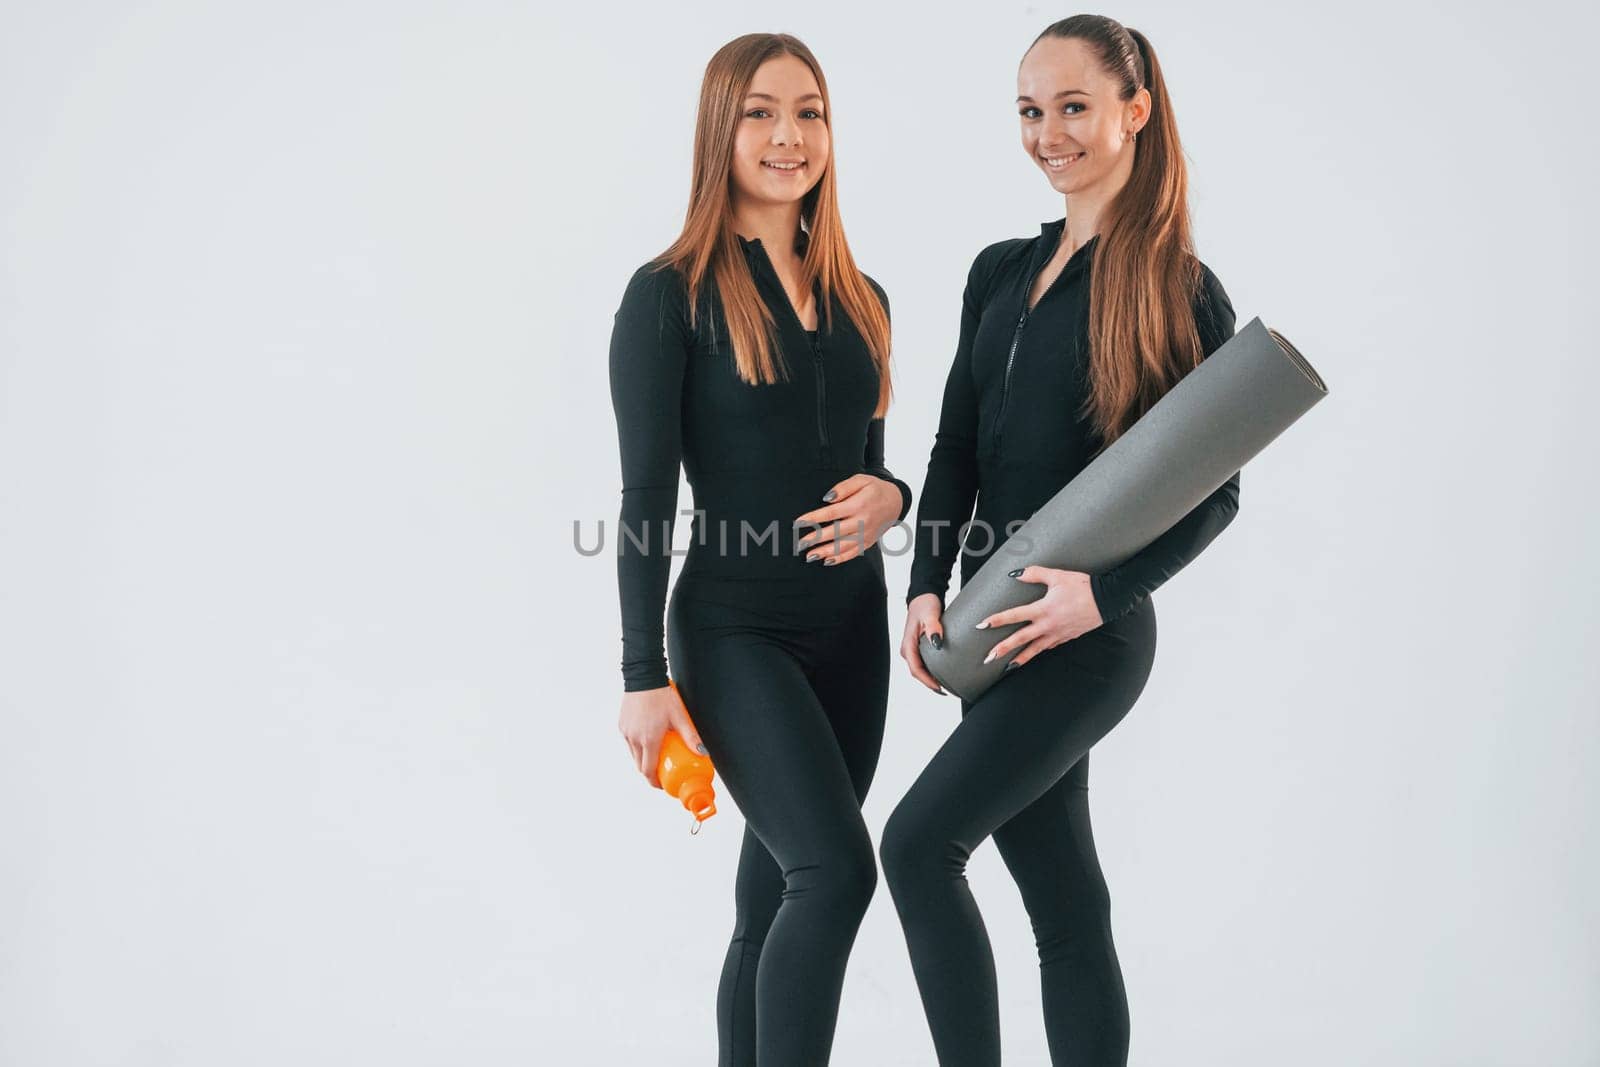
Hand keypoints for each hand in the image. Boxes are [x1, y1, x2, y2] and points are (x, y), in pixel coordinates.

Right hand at [618, 684, 706, 788]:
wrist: (644, 677)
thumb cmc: (661, 695)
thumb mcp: (680, 717)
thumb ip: (691, 737)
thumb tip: (702, 752)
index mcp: (648, 740)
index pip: (648, 770)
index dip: (655, 782)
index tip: (662, 784)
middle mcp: (634, 738)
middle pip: (640, 765)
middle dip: (651, 772)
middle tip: (663, 771)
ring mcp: (626, 732)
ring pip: (634, 754)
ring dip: (644, 759)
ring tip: (657, 755)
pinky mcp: (622, 725)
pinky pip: (630, 742)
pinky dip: (638, 746)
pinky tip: (648, 739)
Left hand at [793, 474, 901, 565]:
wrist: (897, 502)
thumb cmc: (875, 488)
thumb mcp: (861, 480)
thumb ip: (843, 487)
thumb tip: (827, 498)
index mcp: (858, 505)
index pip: (831, 513)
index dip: (813, 519)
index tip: (797, 523)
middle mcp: (862, 522)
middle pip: (835, 532)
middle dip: (815, 539)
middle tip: (799, 544)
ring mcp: (866, 534)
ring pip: (843, 546)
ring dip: (825, 553)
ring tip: (809, 556)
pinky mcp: (868, 542)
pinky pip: (853, 553)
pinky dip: (840, 559)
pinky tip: (826, 561)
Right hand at [901, 593, 947, 693]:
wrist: (923, 597)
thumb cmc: (925, 604)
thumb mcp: (930, 614)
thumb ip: (934, 628)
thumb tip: (938, 643)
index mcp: (908, 644)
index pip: (916, 669)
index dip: (927, 681)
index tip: (940, 688)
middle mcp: (908, 649)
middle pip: (917, 673)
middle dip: (930, 683)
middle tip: (947, 691)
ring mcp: (912, 649)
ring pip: (919, 669)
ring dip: (930, 678)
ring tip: (946, 684)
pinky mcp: (917, 647)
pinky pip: (923, 663)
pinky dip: (931, 670)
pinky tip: (942, 673)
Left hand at [975, 566, 1104, 669]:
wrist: (1107, 600)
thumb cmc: (1082, 586)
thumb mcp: (1058, 576)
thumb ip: (1035, 573)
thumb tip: (1017, 574)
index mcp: (1043, 609)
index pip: (1014, 616)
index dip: (997, 620)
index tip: (982, 625)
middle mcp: (1048, 625)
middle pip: (1021, 639)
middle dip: (1003, 649)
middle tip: (987, 658)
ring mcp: (1057, 634)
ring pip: (1035, 650)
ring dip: (1020, 659)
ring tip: (1007, 667)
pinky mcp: (1066, 637)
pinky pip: (1049, 646)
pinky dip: (1039, 651)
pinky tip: (1033, 653)